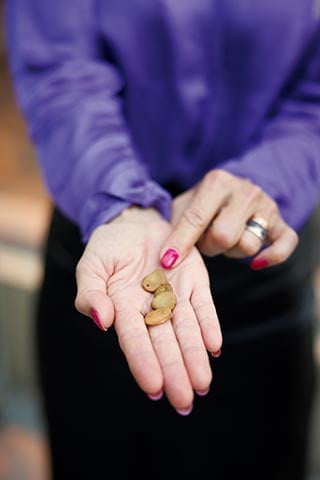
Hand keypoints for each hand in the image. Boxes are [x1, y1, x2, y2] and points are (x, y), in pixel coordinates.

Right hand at [74, 207, 221, 413]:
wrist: (135, 222)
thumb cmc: (107, 247)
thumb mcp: (91, 267)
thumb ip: (91, 294)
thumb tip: (102, 321)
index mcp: (124, 308)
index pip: (135, 339)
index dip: (144, 362)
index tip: (154, 386)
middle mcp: (152, 308)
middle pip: (165, 343)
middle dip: (175, 372)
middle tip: (184, 402)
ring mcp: (175, 296)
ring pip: (187, 330)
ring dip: (195, 356)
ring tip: (202, 383)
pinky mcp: (195, 282)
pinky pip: (204, 306)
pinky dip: (209, 325)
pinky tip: (214, 346)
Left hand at [160, 170, 297, 269]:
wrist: (234, 190)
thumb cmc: (202, 203)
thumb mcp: (183, 207)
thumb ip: (173, 227)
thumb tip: (165, 259)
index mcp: (217, 182)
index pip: (196, 218)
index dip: (180, 242)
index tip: (167, 260)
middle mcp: (245, 190)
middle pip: (224, 236)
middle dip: (209, 246)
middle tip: (206, 240)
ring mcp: (266, 205)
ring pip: (248, 245)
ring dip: (232, 251)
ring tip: (226, 239)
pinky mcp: (281, 222)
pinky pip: (286, 244)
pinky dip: (272, 256)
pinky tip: (256, 264)